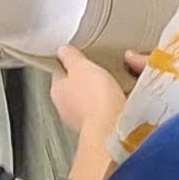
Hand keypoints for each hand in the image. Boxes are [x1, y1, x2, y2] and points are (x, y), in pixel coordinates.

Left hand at [51, 46, 141, 179]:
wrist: (113, 127)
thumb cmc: (94, 98)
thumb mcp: (80, 66)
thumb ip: (70, 57)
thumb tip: (63, 50)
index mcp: (56, 91)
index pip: (59, 72)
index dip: (71, 63)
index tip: (81, 58)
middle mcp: (65, 109)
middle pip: (75, 88)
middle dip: (88, 80)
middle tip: (101, 71)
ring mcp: (82, 121)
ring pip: (91, 102)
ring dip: (101, 95)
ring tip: (114, 85)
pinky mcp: (99, 129)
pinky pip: (105, 113)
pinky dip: (112, 107)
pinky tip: (121, 101)